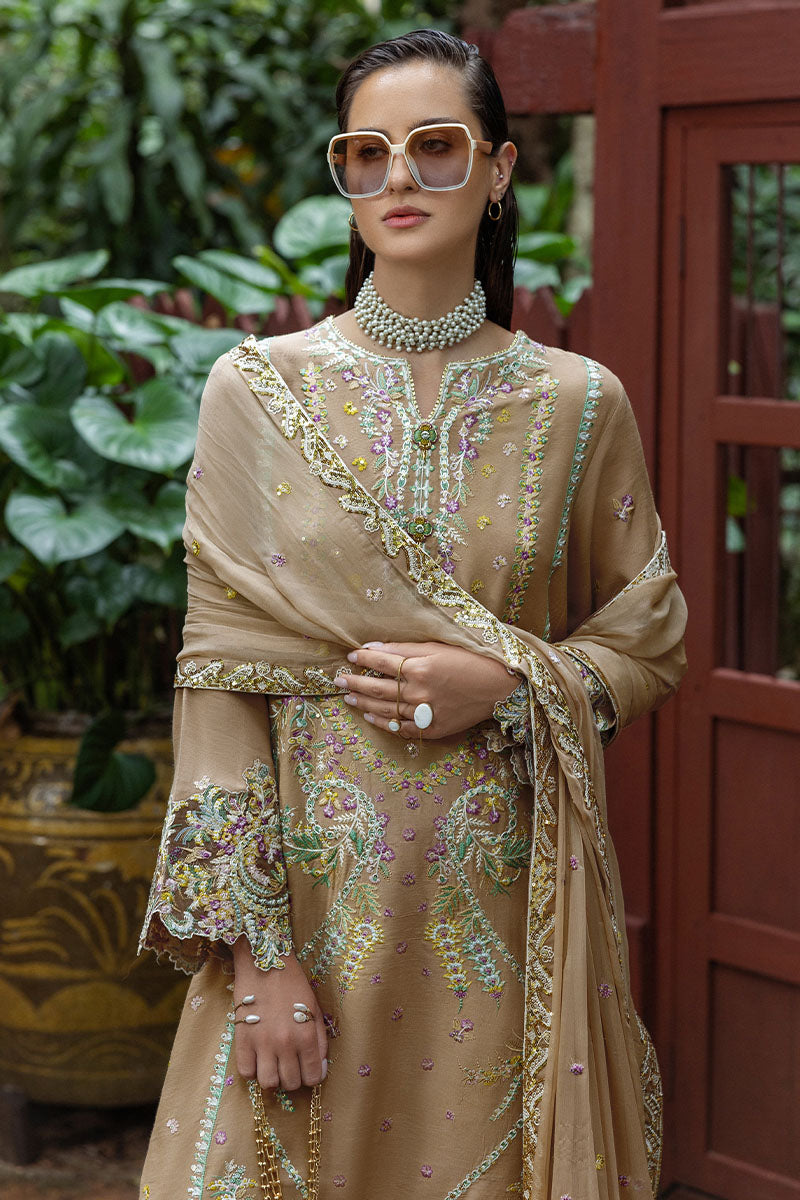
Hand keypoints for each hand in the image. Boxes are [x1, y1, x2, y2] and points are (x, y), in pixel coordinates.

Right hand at [233, 938, 327, 1090]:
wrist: (265, 962)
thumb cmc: (293, 984)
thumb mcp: (314, 1009)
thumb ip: (320, 1041)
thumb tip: (320, 1070)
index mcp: (307, 1035)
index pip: (312, 1077)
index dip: (311, 1076)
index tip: (306, 1069)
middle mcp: (286, 1043)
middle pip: (290, 1083)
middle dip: (292, 1078)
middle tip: (289, 1064)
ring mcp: (262, 1043)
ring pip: (268, 1084)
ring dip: (272, 1078)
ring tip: (273, 1063)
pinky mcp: (242, 1039)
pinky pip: (246, 1072)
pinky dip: (252, 1070)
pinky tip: (257, 1058)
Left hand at [335, 640, 518, 739]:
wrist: (498, 687)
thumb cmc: (470, 660)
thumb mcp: (438, 647)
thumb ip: (404, 649)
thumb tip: (373, 648)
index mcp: (422, 668)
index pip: (383, 663)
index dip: (364, 659)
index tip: (351, 656)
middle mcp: (421, 692)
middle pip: (379, 688)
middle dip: (355, 682)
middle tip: (338, 679)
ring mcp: (426, 713)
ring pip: (386, 710)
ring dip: (364, 703)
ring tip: (348, 697)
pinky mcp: (434, 729)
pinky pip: (402, 729)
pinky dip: (384, 724)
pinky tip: (370, 716)